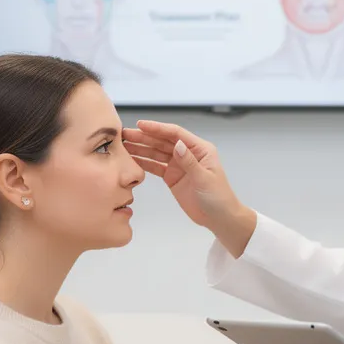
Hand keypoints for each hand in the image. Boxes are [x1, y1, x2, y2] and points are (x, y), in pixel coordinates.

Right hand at [122, 120, 254, 251]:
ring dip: (141, 149)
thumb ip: (189, 162)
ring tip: (123, 145)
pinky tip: (131, 159)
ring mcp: (179, 165)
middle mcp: (188, 153)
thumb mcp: (204, 179)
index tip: (141, 124)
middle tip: (125, 134)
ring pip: (157, 153)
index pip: (176, 134)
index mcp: (200, 149)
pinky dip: (144, 163)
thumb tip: (177, 144)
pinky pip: (155, 167)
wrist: (219, 218)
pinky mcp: (172, 177)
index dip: (158, 128)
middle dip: (144, 137)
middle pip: (163, 142)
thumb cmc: (218, 197)